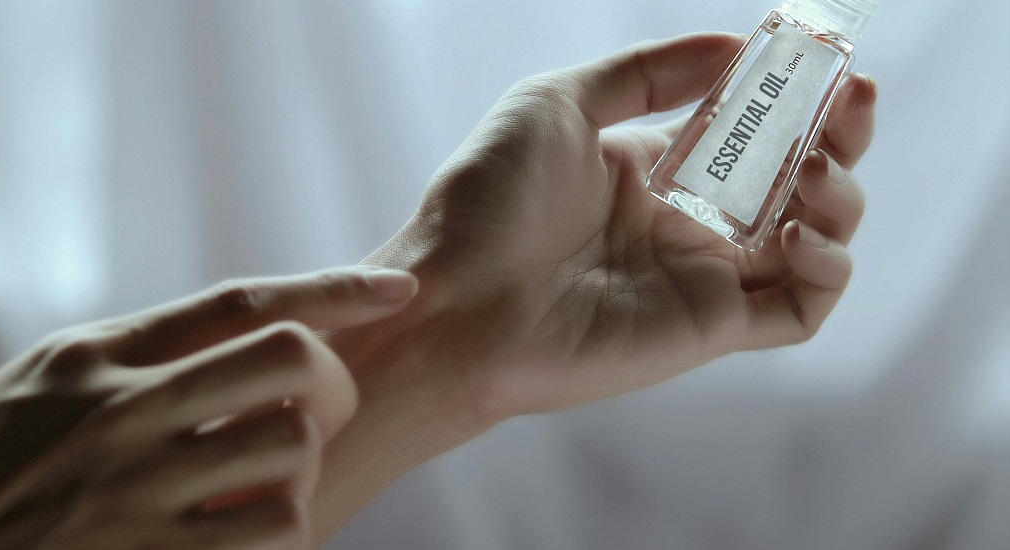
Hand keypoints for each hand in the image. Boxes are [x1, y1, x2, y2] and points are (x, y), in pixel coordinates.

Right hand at [0, 267, 417, 549]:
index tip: (397, 288)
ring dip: (304, 464)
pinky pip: (277, 528)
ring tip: (274, 481)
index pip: (240, 302)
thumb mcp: (38, 386)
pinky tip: (255, 528)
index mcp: (97, 356)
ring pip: (294, 445)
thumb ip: (129, 352)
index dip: (334, 288)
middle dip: (331, 379)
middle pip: (289, 358)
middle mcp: (124, 412)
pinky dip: (286, 525)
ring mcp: (139, 490)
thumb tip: (232, 327)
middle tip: (321, 407)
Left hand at [315, 32, 874, 536]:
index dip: (795, 99)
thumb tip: (730, 47)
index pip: (748, 132)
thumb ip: (645, 74)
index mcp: (650, 171)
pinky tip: (802, 234)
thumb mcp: (556, 103)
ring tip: (816, 169)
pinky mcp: (709, 328)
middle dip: (838, 139)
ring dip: (841, 198)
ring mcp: (700, 277)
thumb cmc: (486, 201)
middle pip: (794, 181)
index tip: (826, 62)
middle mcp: (684, 223)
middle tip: (853, 103)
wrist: (453, 303)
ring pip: (812, 241)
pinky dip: (829, 272)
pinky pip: (801, 310)